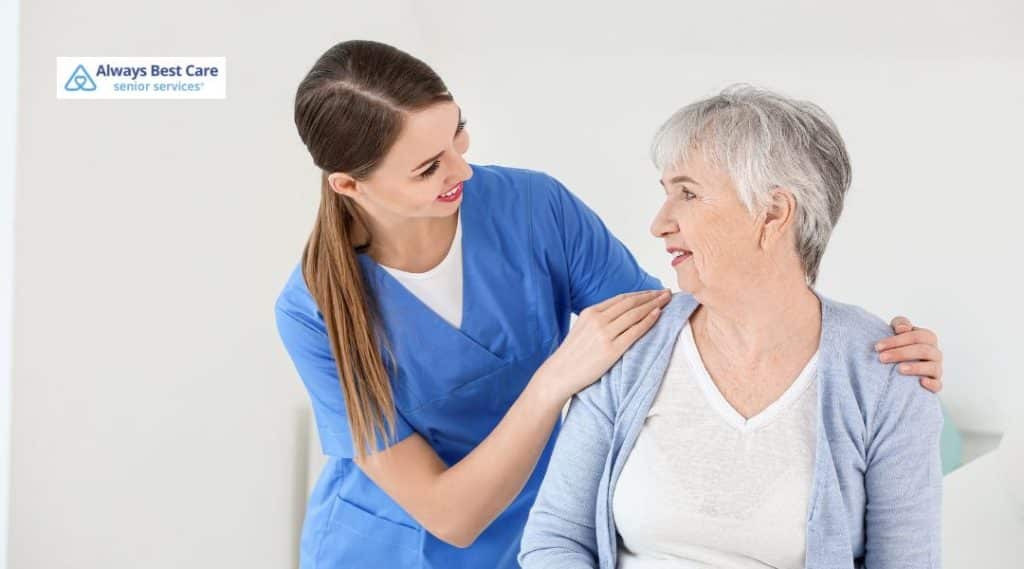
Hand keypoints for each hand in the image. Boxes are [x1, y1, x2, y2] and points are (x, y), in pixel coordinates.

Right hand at [536, 289, 671, 402]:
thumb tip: (619, 315)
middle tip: (667, 292)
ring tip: (667, 300)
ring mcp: (605, 334)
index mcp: (590, 312)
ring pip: (635, 314)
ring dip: (654, 305)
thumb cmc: (573, 354)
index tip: (654, 292)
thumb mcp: (582, 328)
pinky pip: (634, 331)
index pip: (621, 298)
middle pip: (631, 303)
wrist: (559, 373)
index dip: (640, 294)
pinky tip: (658, 314)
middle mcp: (598, 319)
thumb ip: (598, 319)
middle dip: (651, 296)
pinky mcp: (611, 349)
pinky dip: (648, 320)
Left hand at [875, 316, 942, 392]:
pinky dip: (931, 384)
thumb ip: (900, 324)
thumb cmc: (899, 344)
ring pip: (933, 367)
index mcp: (928, 338)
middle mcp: (935, 353)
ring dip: (916, 368)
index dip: (897, 340)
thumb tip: (902, 329)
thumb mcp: (898, 331)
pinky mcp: (935, 384)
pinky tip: (921, 382)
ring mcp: (936, 369)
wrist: (901, 364)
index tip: (878, 347)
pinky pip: (938, 385)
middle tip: (882, 358)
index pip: (917, 336)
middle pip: (923, 350)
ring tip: (899, 369)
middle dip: (901, 353)